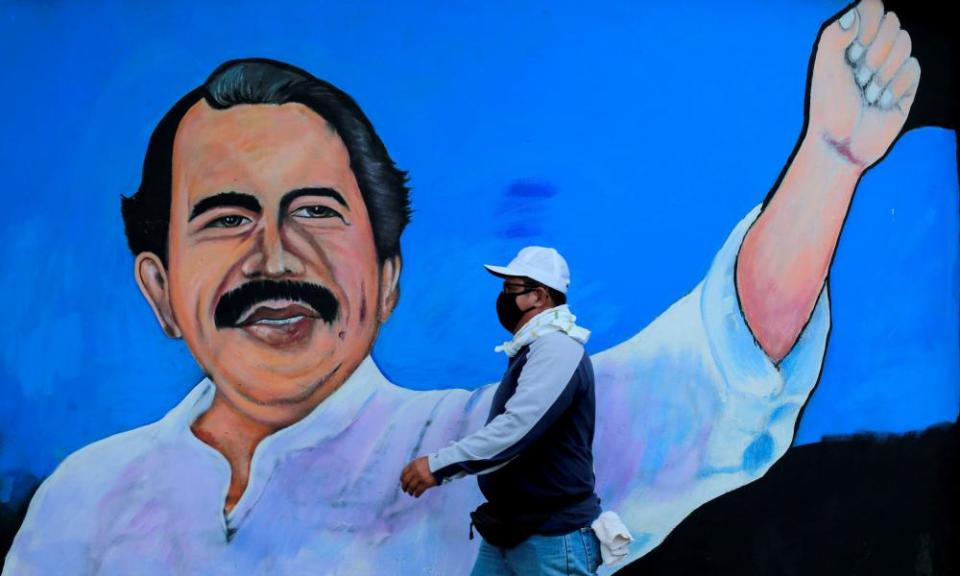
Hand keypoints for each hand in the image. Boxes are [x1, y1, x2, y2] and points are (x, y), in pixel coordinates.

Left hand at [400, 456, 437, 497]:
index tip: (402, 482)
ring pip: (411, 487)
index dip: (402, 479)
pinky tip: (416, 495)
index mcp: (413, 464)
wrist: (442, 464)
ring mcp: (420, 477)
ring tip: (411, 493)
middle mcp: (415, 471)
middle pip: (406, 481)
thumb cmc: (434, 462)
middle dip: (404, 487)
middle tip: (405, 490)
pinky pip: (418, 491)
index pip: (404, 472)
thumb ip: (416, 466)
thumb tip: (410, 474)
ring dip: (410, 491)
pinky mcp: (426, 483)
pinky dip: (416, 494)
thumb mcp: (422, 461)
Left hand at [807, 0, 920, 168]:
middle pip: (892, 22)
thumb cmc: (829, 105)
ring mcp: (892, 63)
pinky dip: (895, 87)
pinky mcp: (907, 83)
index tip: (853, 50)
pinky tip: (881, 103)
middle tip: (858, 77)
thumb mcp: (825, 68)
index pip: (872, 6)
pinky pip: (913, 67)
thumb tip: (854, 15)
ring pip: (905, 43)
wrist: (842, 142)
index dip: (868, 25)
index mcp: (851, 39)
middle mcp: (873, 47)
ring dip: (882, 73)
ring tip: (867, 94)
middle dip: (874, 52)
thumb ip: (835, 36)